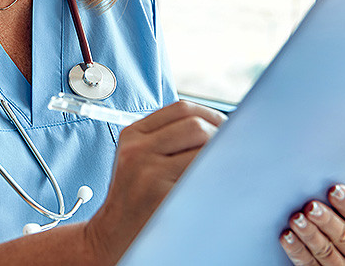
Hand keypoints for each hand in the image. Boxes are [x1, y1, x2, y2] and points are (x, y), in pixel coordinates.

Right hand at [85, 101, 226, 263]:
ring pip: (202, 149)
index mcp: (133, 135)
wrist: (113, 235)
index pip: (182, 109)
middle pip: (195, 126)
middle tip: (231, 151)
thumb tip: (219, 127)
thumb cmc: (136, 197)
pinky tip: (217, 186)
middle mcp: (137, 149)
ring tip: (224, 169)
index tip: (226, 127)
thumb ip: (168, 139)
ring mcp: (148, 172)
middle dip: (220, 136)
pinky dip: (217, 178)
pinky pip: (202, 177)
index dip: (211, 115)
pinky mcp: (161, 195)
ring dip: (222, 157)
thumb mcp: (139, 158)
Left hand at [280, 184, 344, 264]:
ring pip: (326, 251)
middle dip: (327, 220)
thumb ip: (344, 211)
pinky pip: (309, 265)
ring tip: (296, 219)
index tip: (333, 190)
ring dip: (309, 234)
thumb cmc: (344, 235)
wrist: (342, 265)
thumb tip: (322, 187)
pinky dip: (297, 250)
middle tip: (311, 206)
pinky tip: (287, 237)